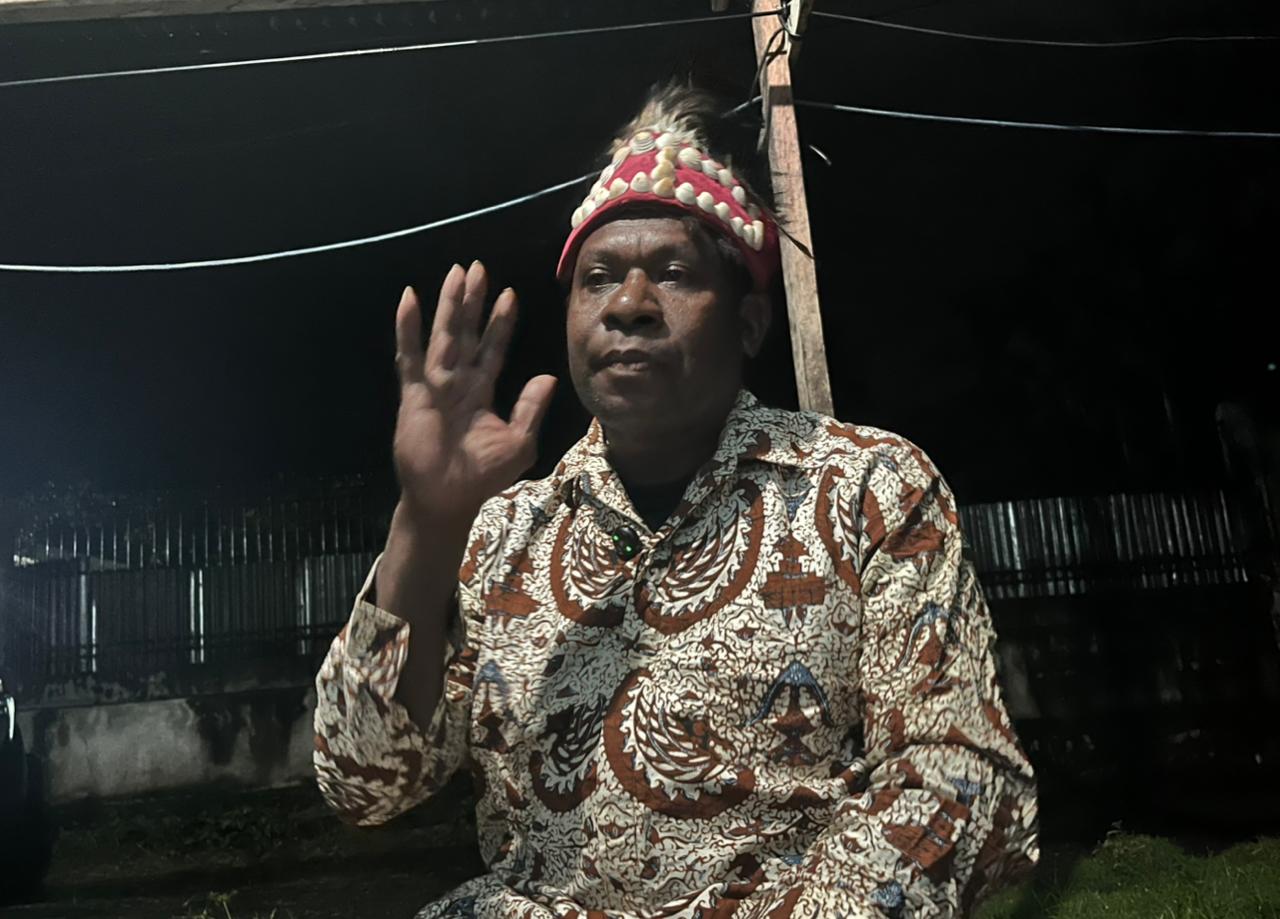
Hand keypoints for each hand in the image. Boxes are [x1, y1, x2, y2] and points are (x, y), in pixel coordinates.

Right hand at [392, 261, 556, 525]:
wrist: (447, 498)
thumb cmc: (482, 476)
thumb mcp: (519, 442)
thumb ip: (531, 408)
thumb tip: (549, 377)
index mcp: (483, 390)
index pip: (495, 347)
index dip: (501, 322)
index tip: (510, 293)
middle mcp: (460, 381)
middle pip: (468, 332)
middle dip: (474, 301)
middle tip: (478, 267)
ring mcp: (435, 384)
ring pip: (444, 335)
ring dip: (449, 304)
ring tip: (456, 272)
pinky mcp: (414, 393)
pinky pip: (410, 355)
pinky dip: (408, 327)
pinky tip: (409, 298)